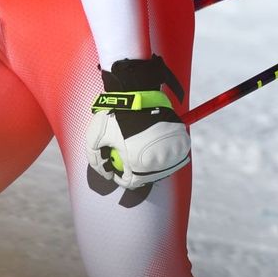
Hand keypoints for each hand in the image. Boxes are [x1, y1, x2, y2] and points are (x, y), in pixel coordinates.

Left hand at [86, 55, 189, 190]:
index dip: (120, 177)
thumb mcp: (95, 136)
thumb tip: (105, 173)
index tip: (116, 168)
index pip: (130, 182)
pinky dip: (163, 151)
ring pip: (160, 166)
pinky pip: (172, 153)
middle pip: (146, 176)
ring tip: (138, 148)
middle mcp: (159, 163)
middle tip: (126, 158)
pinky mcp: (182, 143)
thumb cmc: (114, 115)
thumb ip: (95, 159)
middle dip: (134, 170)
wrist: (137, 94)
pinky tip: (150, 142)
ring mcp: (173, 153)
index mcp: (138, 165)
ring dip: (149, 161)